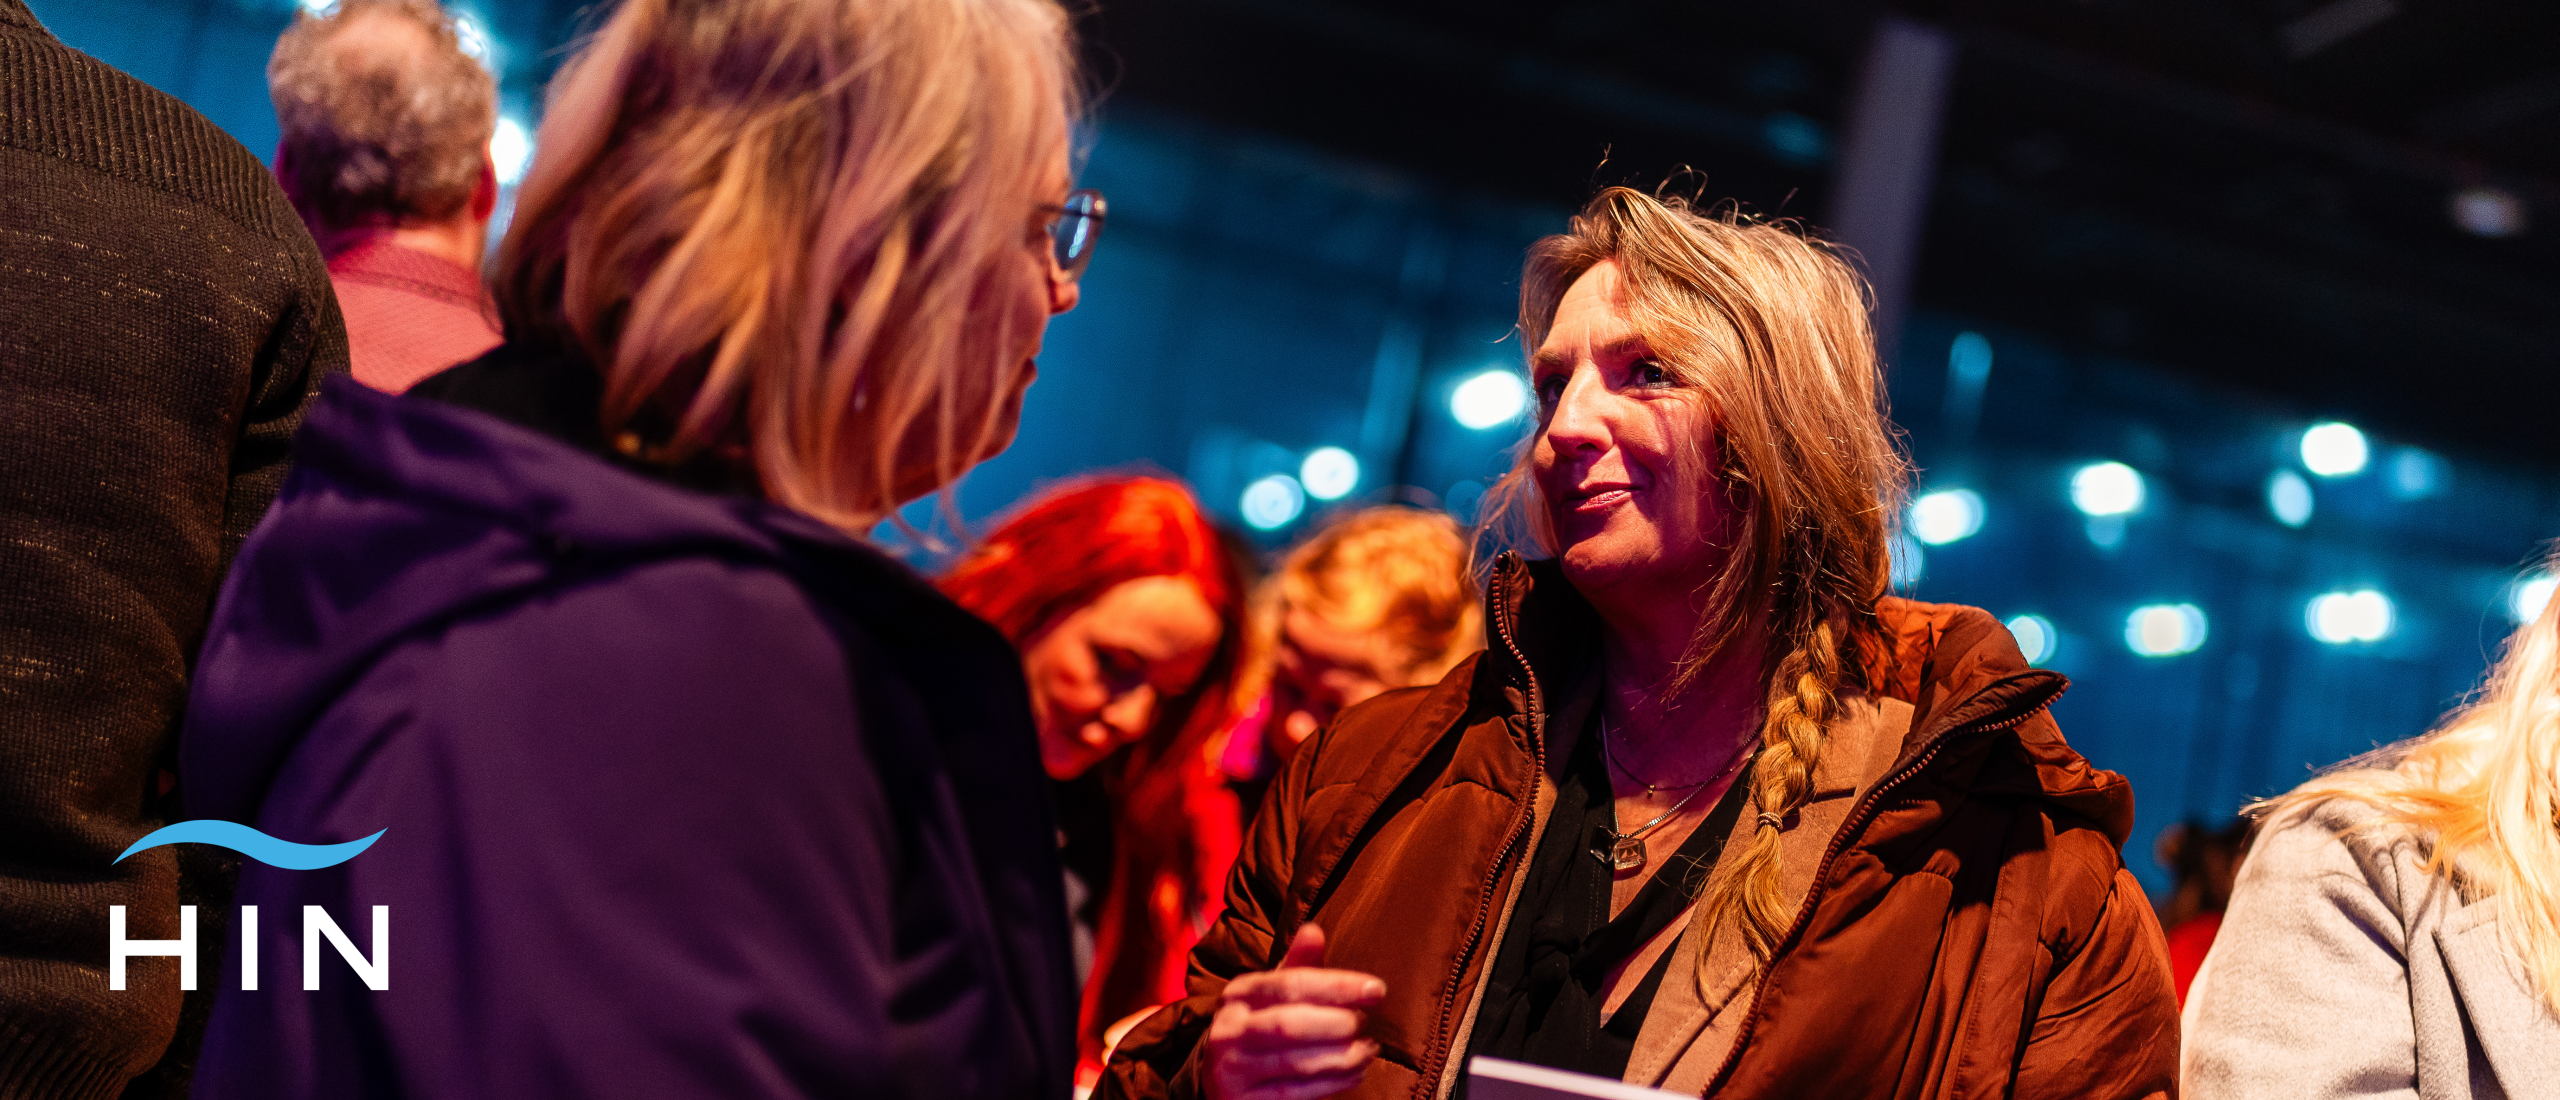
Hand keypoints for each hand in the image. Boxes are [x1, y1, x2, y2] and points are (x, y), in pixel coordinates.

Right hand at [1203, 924, 1384, 1099]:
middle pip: (1289, 1025)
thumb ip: (1297, 965)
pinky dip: (1332, 1083)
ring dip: (1341, 1058)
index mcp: (1239, 993)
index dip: (1337, 986)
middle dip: (1337, 1024)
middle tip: (1364, 1024)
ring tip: (1368, 1050)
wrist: (1218, 1077)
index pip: (1290, 984)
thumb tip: (1314, 930)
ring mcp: (1232, 1069)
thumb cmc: (1258, 1025)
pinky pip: (1295, 1093)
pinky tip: (1355, 1074)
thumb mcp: (1271, 993)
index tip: (1376, 990)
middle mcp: (1229, 1029)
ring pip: (1295, 1063)